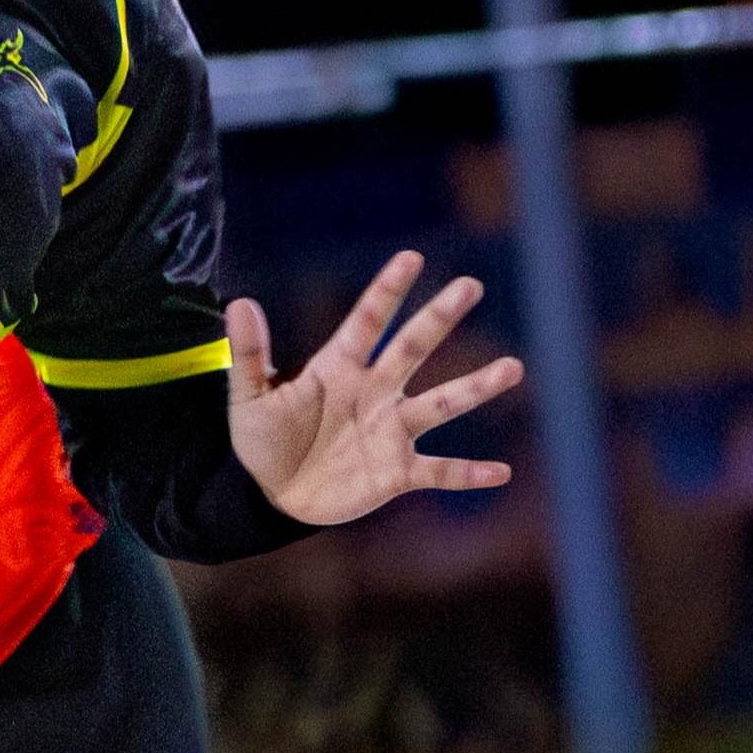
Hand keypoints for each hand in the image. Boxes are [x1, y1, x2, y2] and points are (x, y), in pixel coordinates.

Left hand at [223, 251, 524, 525]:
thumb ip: (250, 355)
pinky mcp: (397, 473)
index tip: (412, 257)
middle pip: (412, 348)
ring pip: (440, 404)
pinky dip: (468, 473)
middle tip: (470, 284)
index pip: (367, 321)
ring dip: (475, 388)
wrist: (273, 495)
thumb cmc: (263, 439)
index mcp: (338, 367)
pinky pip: (439, 471)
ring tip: (512, 367)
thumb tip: (239, 303)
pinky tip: (501, 472)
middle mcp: (374, 391)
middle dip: (439, 317)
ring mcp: (390, 431)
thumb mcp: (248, 398)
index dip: (387, 290)